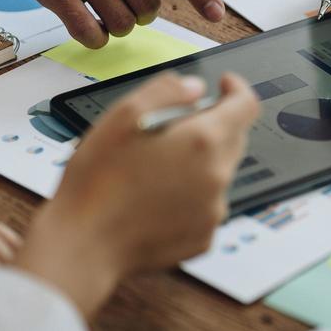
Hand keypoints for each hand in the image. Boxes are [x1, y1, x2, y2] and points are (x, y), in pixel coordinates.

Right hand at [14, 71, 258, 317]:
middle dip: (211, 125)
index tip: (223, 85)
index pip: (246, 106)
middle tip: (169, 129)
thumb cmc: (96, 182)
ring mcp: (213, 211)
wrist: (83, 246)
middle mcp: (218, 177)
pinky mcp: (204, 237)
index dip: (236, 89)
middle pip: (234, 139)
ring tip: (153, 169)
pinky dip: (190, 195)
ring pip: (219, 173)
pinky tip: (155, 198)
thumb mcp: (122, 117)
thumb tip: (195, 87)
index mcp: (202, 142)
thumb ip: (166, 91)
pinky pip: (207, 205)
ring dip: (198, 162)